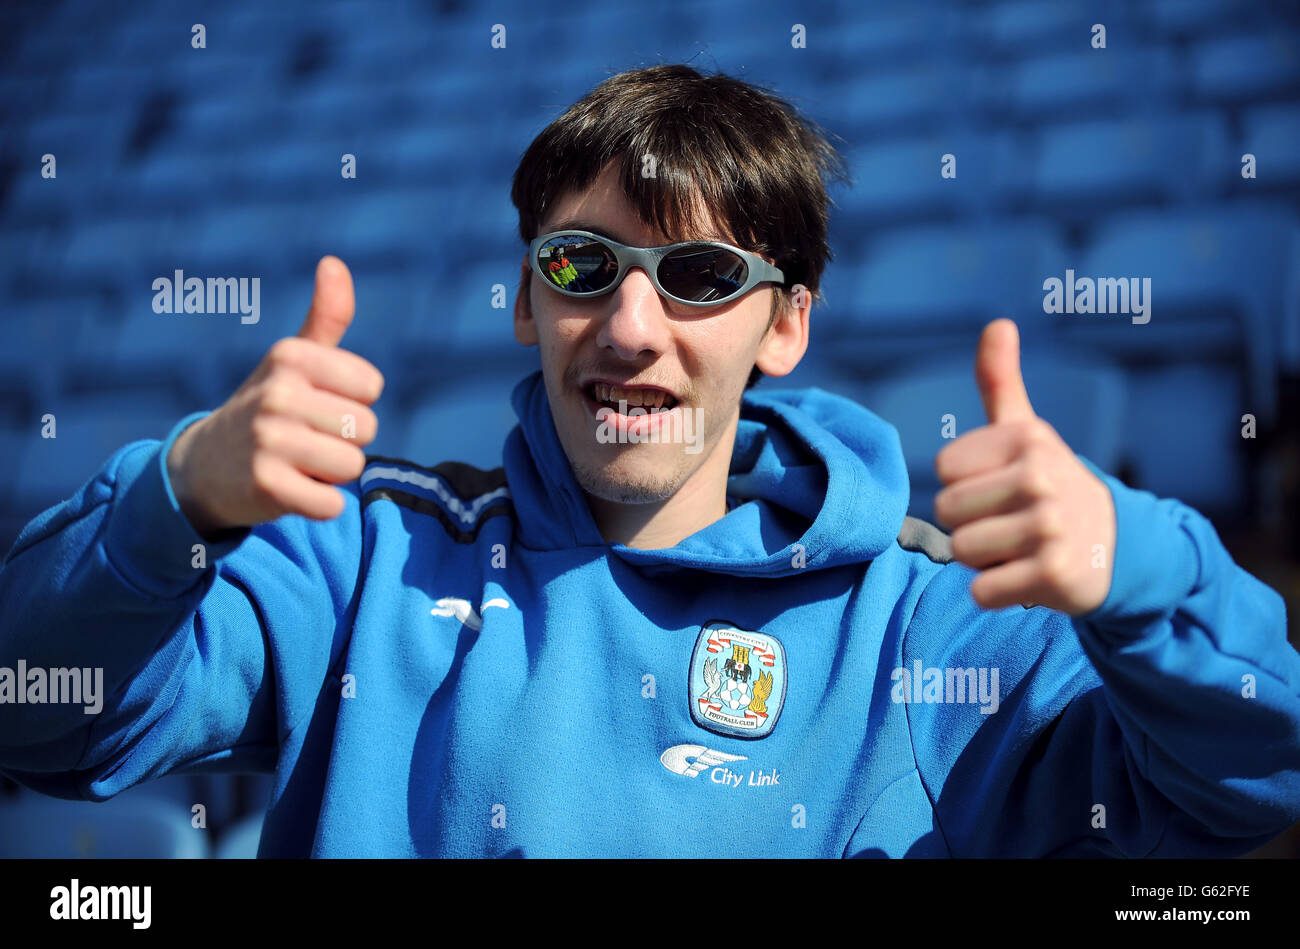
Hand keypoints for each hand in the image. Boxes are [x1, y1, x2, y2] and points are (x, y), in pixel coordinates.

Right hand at [166, 256, 384, 537]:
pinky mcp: (267, 486)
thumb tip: (334, 263)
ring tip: (297, 463)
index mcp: (290, 356)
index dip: (352, 403)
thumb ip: (325, 317)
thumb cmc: (267, 407)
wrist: (204, 467)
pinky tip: (292, 490)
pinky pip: (332, 504)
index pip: (371, 386)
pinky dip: (320, 505)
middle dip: (344, 441)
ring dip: (331, 473)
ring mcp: (269, 440)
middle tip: (306, 440)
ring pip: (352, 465)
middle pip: (365, 428)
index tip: (318, 406)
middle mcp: (277, 393)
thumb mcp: (292, 360)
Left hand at [933, 319, 1115, 614]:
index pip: (943, 470)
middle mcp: (1041, 477)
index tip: (999, 487)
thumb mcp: (1025, 431)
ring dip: (983, 559)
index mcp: (1027, 439)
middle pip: (947, 511)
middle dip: (970, 525)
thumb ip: (1000, 381)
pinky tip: (1029, 576)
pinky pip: (982, 590)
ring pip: (962, 551)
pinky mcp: (1056, 575)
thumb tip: (997, 323)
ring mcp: (1050, 527)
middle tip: (1009, 524)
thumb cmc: (1049, 484)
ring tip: (1019, 549)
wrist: (1117, 548)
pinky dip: (996, 592)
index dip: (964, 485)